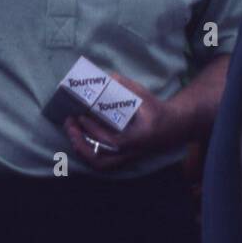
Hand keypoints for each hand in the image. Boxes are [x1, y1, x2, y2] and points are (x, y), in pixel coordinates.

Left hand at [65, 72, 181, 171]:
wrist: (172, 128)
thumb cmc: (156, 110)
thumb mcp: (144, 96)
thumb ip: (126, 86)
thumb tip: (107, 77)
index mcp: (138, 138)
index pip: (112, 141)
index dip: (94, 131)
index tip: (81, 117)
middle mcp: (130, 153)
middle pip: (100, 161)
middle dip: (81, 145)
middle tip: (70, 126)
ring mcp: (126, 159)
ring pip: (99, 165)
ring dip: (82, 149)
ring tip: (71, 131)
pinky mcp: (122, 159)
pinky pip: (101, 162)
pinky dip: (87, 151)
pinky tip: (79, 136)